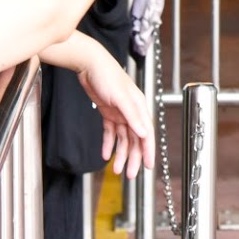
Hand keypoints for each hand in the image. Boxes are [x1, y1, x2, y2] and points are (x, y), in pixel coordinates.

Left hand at [77, 48, 154, 177]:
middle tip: (129, 174)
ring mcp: (120, 112)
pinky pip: (110, 132)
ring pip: (123, 139)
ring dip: (121, 154)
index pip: (146, 134)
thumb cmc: (107, 75)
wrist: (89, 64)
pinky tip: (105, 154)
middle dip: (133, 158)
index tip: (149, 166)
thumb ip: (133, 116)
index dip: (148, 151)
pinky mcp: (108, 112)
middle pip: (135, 140)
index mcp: (139, 107)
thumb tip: (144, 133)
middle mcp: (131, 112)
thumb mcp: (120, 97)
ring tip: (116, 169)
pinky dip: (109, 143)